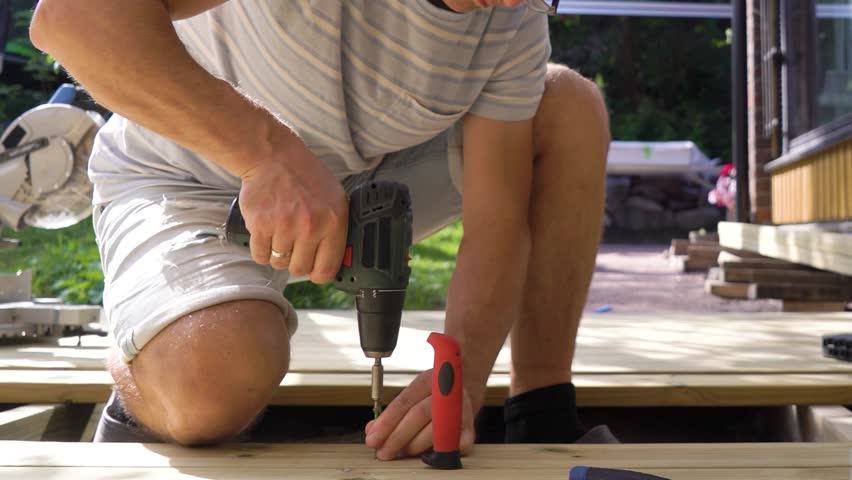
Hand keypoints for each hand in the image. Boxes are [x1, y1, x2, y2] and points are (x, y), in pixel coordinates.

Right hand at [238, 139, 347, 282]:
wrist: (274, 157)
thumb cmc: (306, 178)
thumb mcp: (336, 199)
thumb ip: (337, 230)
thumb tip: (337, 261)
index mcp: (333, 222)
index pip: (327, 269)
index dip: (319, 274)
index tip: (314, 271)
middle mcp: (310, 227)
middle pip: (300, 269)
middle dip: (296, 261)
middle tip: (294, 246)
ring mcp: (284, 227)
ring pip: (279, 262)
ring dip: (278, 253)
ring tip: (280, 233)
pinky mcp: (260, 225)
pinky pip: (260, 256)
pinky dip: (261, 249)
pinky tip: (267, 233)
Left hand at [364, 370, 477, 460]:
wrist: (466, 383)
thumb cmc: (435, 390)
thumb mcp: (413, 392)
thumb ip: (393, 411)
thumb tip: (372, 429)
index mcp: (427, 381)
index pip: (403, 402)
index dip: (386, 422)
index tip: (373, 438)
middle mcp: (445, 393)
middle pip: (418, 415)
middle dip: (397, 437)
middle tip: (383, 452)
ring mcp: (460, 409)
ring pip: (436, 430)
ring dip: (415, 446)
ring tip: (401, 453)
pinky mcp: (471, 426)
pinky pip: (457, 444)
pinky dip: (442, 452)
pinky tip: (428, 455)